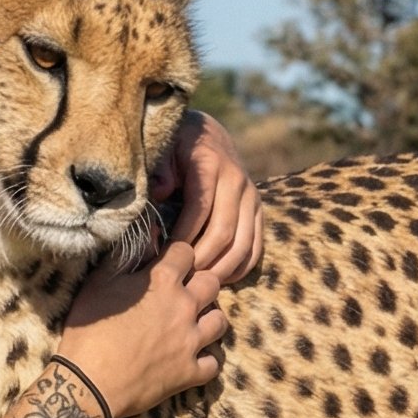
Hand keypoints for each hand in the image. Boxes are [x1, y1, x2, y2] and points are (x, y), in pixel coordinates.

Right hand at [60, 238, 227, 417]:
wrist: (87, 384)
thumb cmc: (87, 331)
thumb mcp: (98, 285)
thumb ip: (125, 257)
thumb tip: (147, 234)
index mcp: (162, 281)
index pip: (186, 252)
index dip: (177, 255)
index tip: (167, 263)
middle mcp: (184, 307)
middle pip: (212, 283)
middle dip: (200, 283)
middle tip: (183, 293)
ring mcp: (191, 342)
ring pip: (220, 322)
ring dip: (208, 319)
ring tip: (193, 323)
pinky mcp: (190, 373)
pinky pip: (213, 363)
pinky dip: (204, 360)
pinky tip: (190, 358)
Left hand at [153, 109, 261, 283]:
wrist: (206, 134)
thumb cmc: (176, 147)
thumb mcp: (164, 149)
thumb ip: (160, 169)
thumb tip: (161, 192)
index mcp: (211, 165)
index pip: (199, 209)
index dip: (183, 237)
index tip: (165, 257)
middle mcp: (237, 181)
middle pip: (223, 231)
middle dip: (201, 259)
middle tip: (179, 277)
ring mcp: (251, 197)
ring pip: (243, 244)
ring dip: (221, 269)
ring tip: (198, 283)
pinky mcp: (257, 210)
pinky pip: (256, 247)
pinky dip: (240, 268)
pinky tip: (220, 279)